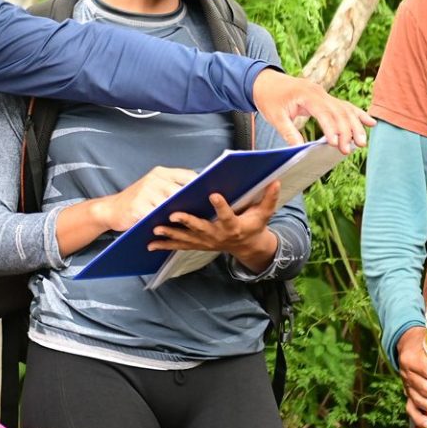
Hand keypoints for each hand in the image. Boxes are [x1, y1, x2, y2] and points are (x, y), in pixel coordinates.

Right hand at [97, 167, 196, 233]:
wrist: (111, 210)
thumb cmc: (138, 200)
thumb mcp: (154, 187)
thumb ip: (172, 187)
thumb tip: (200, 194)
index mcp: (161, 172)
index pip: (188, 175)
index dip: (201, 185)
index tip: (211, 195)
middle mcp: (154, 179)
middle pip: (181, 190)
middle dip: (192, 202)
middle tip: (204, 213)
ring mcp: (146, 191)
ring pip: (171, 204)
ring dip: (181, 215)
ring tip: (191, 223)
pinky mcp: (140, 206)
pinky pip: (158, 216)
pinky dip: (166, 223)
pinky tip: (174, 229)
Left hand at [150, 182, 280, 273]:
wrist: (247, 246)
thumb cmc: (253, 225)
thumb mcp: (264, 213)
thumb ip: (269, 198)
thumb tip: (275, 180)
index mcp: (234, 226)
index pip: (228, 215)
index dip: (221, 206)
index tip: (214, 194)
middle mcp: (218, 235)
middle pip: (201, 228)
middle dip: (187, 222)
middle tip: (173, 215)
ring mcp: (206, 242)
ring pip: (186, 238)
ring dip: (170, 234)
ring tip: (155, 228)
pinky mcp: (198, 244)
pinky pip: (180, 246)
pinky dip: (165, 245)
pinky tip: (150, 243)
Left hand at [251, 69, 372, 148]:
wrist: (265, 81)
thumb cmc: (269, 98)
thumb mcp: (274, 117)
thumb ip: (288, 132)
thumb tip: (300, 150)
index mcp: (306, 94)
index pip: (323, 112)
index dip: (331, 128)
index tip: (336, 144)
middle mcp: (319, 92)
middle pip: (339, 111)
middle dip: (346, 131)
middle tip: (349, 150)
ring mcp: (324, 93)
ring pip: (345, 109)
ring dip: (355, 126)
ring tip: (362, 143)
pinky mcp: (325, 97)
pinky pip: (344, 106)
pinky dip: (357, 114)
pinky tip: (370, 122)